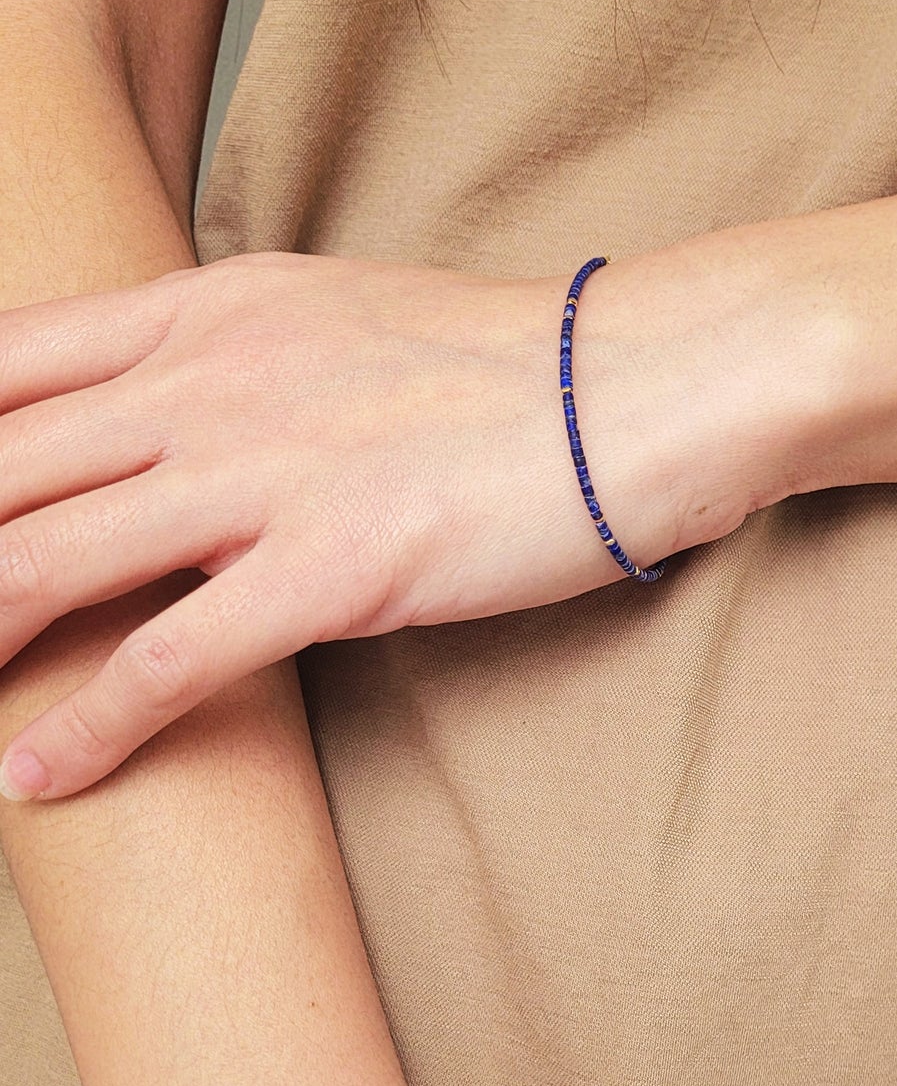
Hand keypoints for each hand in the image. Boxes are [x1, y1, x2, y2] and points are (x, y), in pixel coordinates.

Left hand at [0, 245, 793, 800]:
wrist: (643, 383)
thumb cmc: (508, 363)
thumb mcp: (341, 317)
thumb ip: (235, 354)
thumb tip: (166, 407)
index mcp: (212, 311)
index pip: (7, 366)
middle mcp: (213, 380)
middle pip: (2, 467)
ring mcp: (269, 469)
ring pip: (49, 557)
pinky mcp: (335, 562)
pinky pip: (172, 657)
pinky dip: (87, 725)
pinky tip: (31, 774)